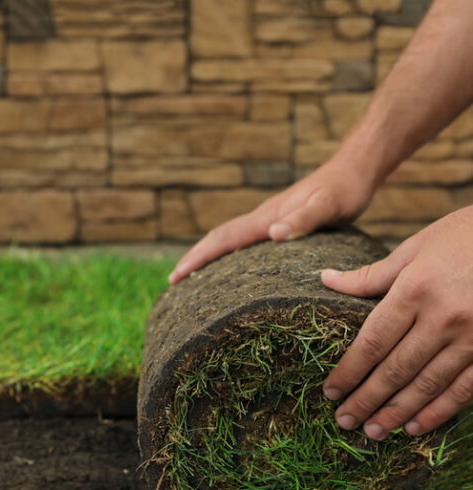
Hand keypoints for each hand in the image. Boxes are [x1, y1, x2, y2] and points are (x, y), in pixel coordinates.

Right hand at [168, 156, 375, 284]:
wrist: (354, 169)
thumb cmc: (345, 191)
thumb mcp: (329, 207)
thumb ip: (303, 220)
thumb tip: (273, 235)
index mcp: (267, 218)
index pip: (223, 239)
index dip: (198, 257)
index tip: (176, 276)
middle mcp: (262, 218)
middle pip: (218, 239)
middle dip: (193, 258)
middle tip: (172, 281)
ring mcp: (268, 220)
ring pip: (228, 239)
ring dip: (206, 256)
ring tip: (192, 277)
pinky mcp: (277, 223)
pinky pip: (243, 242)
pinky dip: (227, 254)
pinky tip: (230, 266)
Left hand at [321, 206, 472, 438]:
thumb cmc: (467, 235)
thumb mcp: (416, 246)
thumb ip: (371, 275)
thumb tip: (326, 279)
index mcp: (415, 290)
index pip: (371, 342)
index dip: (348, 372)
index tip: (330, 391)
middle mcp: (442, 317)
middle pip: (394, 369)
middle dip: (365, 399)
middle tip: (344, 421)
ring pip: (426, 385)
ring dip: (396, 412)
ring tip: (372, 432)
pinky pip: (464, 388)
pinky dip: (438, 411)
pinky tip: (414, 427)